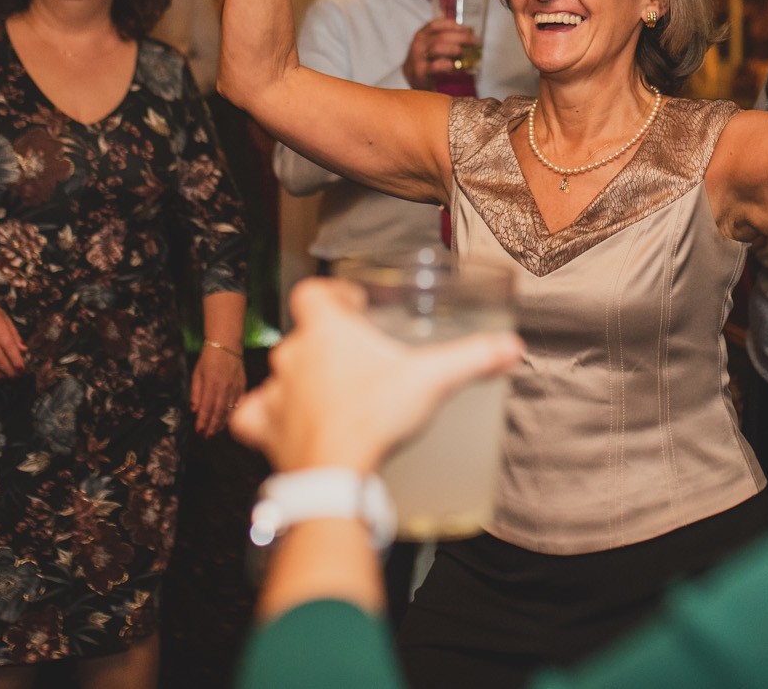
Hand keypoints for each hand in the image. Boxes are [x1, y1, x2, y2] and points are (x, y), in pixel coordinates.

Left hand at [191, 342, 246, 436]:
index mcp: (211, 383)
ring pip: (229, 409)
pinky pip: (238, 403)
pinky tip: (229, 420)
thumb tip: (194, 410)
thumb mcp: (197, 373)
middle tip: (207, 436)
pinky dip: (233, 413)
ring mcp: (235, 386)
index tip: (199, 430)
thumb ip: (196, 392)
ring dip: (222, 422)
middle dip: (212, 426)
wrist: (227, 343)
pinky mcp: (243, 385)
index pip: (206, 407)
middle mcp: (224, 387)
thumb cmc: (209, 357)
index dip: (203, 421)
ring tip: (216, 432)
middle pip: (218, 412)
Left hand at [229, 279, 523, 473]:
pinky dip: (269, 417)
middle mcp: (291, 356)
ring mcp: (275, 393)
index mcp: (325, 331)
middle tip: (356, 359)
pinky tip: (287, 421)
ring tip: (329, 394)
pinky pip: (256, 415)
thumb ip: (472, 358)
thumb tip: (511, 347)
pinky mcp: (264, 429)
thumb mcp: (431, 379)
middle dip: (326, 343)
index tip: (352, 304)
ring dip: (300, 381)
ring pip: (281, 376)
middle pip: (303, 336)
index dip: (332, 294)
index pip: (313, 293)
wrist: (334, 474)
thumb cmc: (375, 417)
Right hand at [404, 19, 477, 90]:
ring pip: (438, 48)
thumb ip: (449, 40)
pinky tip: (456, 67)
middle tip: (474, 42)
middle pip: (441, 36)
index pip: (437, 24)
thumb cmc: (428, 62)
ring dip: (455, 50)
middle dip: (461, 38)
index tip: (468, 30)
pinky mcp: (420, 73)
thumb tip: (471, 33)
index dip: (454, 25)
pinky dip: (449, 65)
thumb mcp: (435, 47)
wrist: (413, 82)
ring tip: (466, 54)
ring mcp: (417, 58)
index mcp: (422, 34)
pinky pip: (436, 66)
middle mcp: (418, 44)